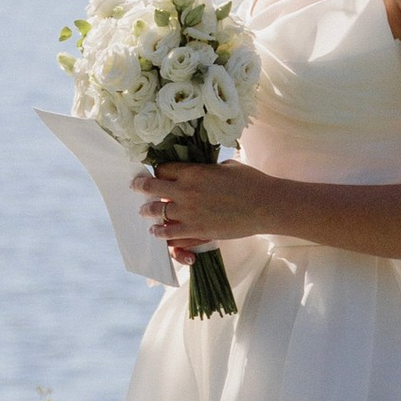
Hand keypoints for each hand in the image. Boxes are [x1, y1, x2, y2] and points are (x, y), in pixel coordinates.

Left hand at [136, 160, 273, 255]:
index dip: (159, 171)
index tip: (156, 172)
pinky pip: (171, 234)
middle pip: (153, 187)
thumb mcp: (226, 166)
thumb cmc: (251, 181)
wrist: (265, 205)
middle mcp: (186, 191)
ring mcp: (190, 213)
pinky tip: (157, 232)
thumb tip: (200, 170)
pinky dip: (162, 233)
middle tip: (134, 186)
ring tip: (143, 212)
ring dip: (149, 211)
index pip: (164, 169)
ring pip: (158, 212)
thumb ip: (207, 169)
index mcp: (193, 172)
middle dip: (141, 186)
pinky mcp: (197, 231)